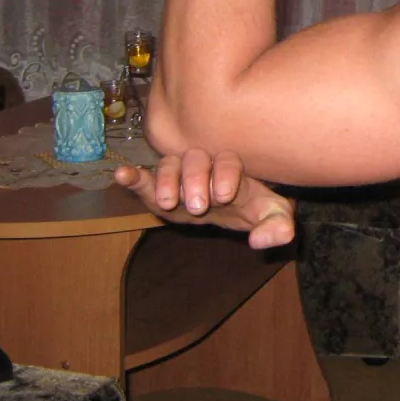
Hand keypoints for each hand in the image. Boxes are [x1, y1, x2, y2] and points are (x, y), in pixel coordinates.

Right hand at [114, 148, 295, 248]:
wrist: (232, 204)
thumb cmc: (253, 205)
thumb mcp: (271, 216)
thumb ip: (277, 225)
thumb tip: (262, 241)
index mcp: (233, 168)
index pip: (228, 161)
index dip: (226, 174)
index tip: (225, 195)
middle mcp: (205, 164)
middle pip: (196, 160)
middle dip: (196, 180)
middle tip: (199, 205)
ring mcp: (179, 174)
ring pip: (169, 165)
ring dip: (167, 181)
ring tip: (169, 202)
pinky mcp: (157, 187)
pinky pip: (143, 177)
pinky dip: (132, 176)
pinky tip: (122, 174)